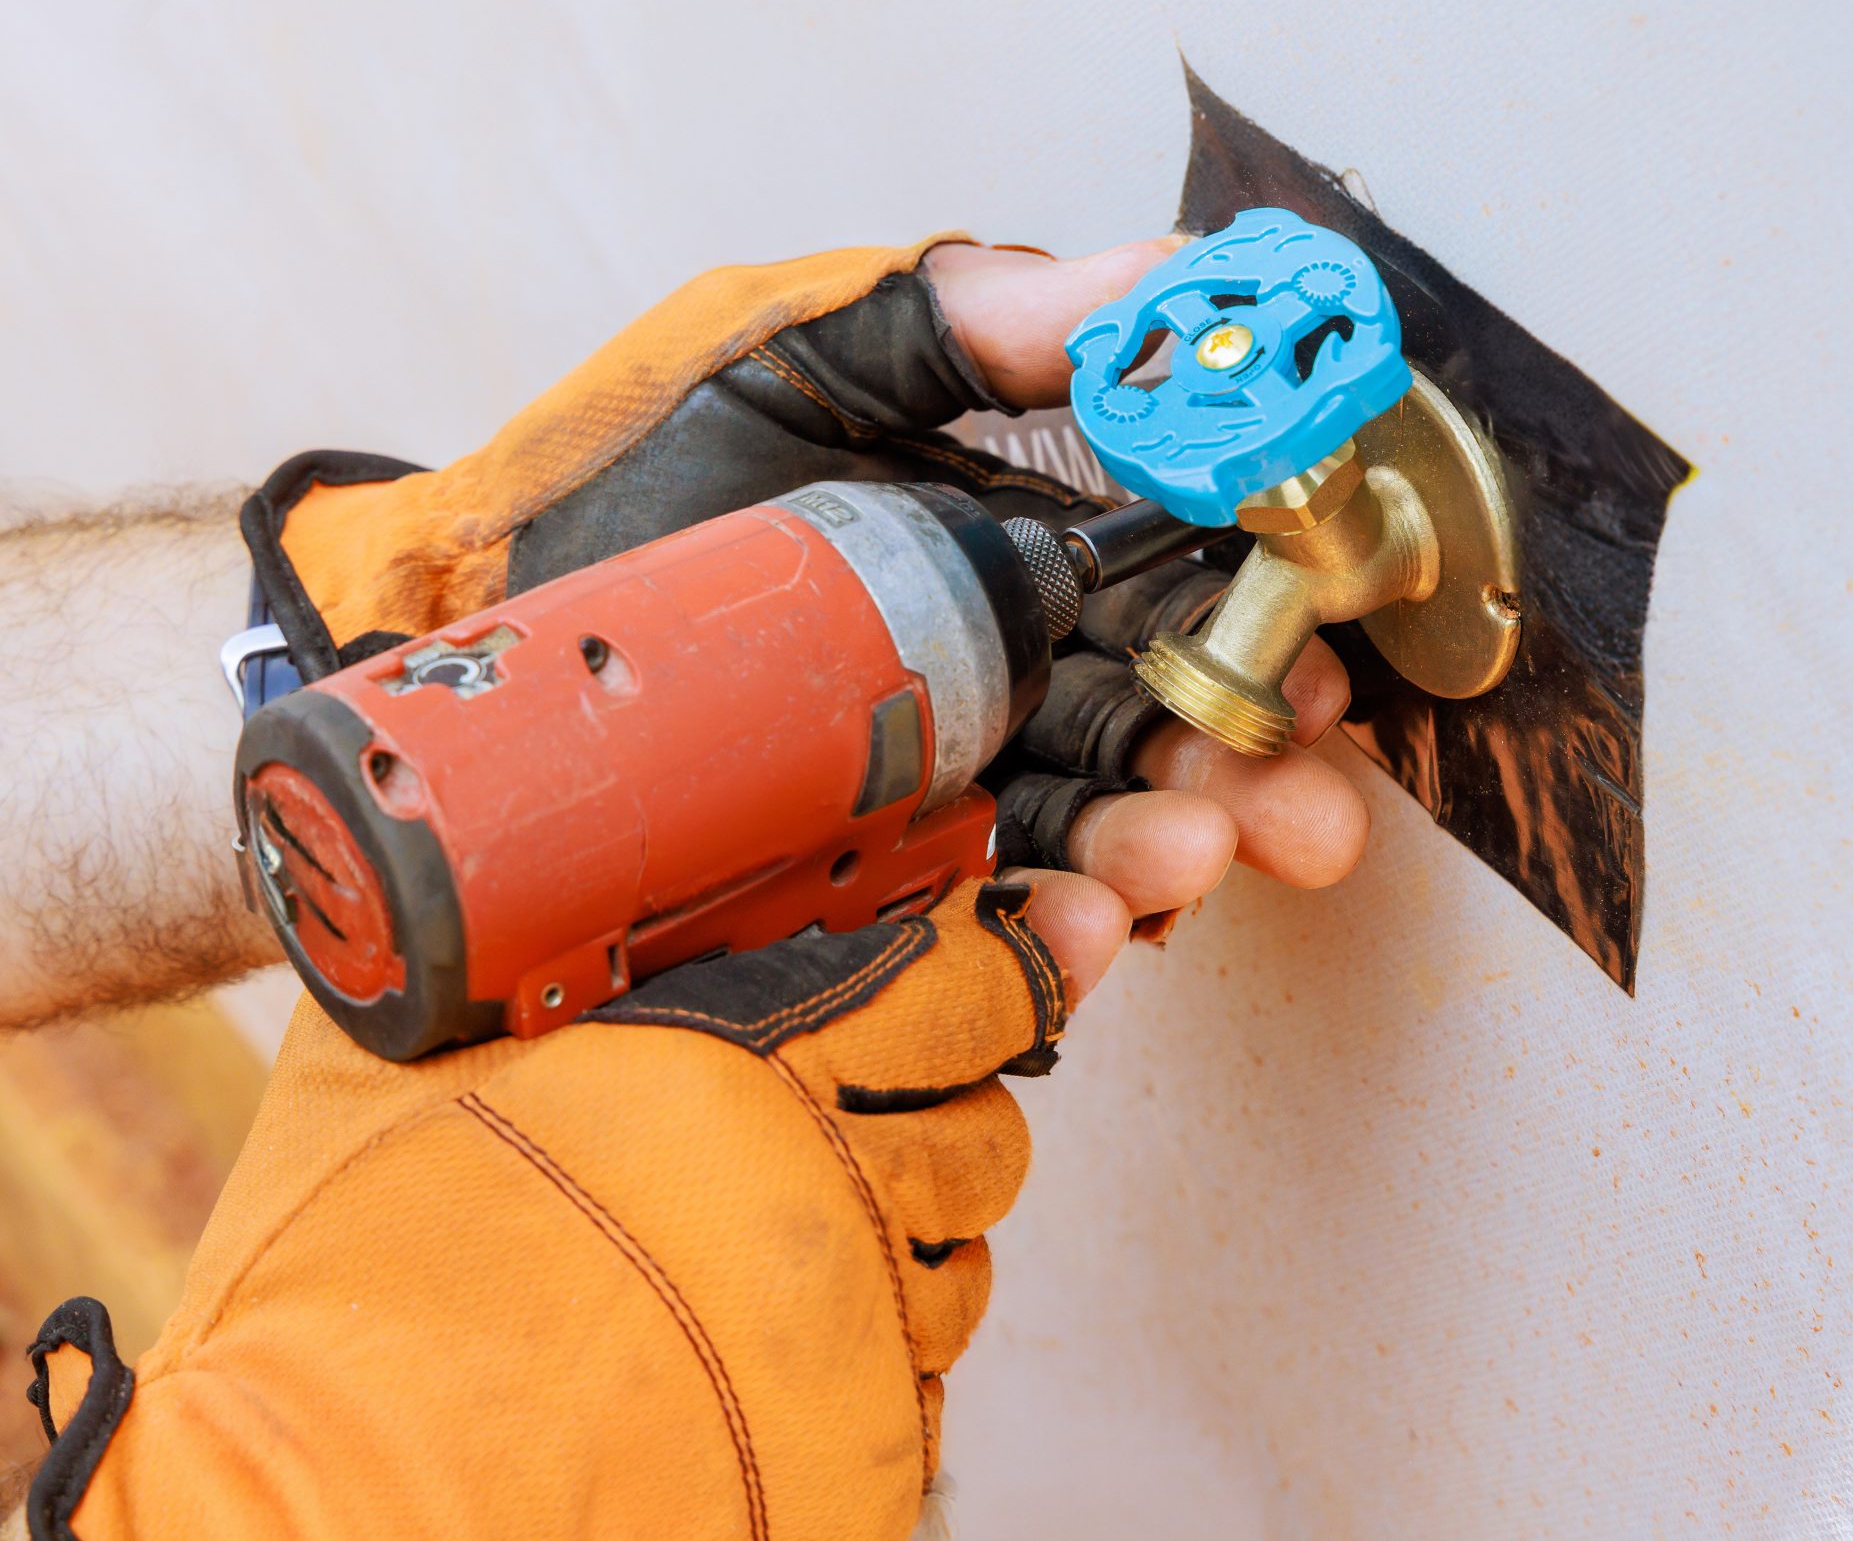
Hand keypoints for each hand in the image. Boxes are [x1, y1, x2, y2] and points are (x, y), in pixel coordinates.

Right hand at [18, 879, 1110, 1538]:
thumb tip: (544, 881)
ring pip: (963, 1259)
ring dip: (903, 1233)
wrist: (333, 1501)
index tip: (1011, 944)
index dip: (1004, 958)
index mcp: (760, 1065)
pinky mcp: (859, 1459)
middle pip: (985, 1126)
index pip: (973, 982)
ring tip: (772, 1234)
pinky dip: (872, 1351)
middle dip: (939, 1105)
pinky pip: (925, 1382)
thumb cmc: (353, 1280)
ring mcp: (862, 1339)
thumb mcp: (416, 1053)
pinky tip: (764, 1341)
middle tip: (845, 1106)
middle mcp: (840, 1195)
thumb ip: (522, 955)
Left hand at [246, 233, 1371, 1001]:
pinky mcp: (858, 908)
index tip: (1321, 647)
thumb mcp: (797, 355)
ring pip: (1087, 847)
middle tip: (1301, 806)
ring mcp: (925, 805)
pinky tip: (1089, 932)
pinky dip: (1052, 951)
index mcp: (1004, 561)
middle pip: (1153, 739)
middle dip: (1244, 777)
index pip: (1174, 598)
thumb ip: (973, 319)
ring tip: (1188, 858)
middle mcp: (986, 689)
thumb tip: (1171, 274)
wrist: (447, 635)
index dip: (1262, 628)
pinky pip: (979, 944)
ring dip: (1164, 859)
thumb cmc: (619, 477)